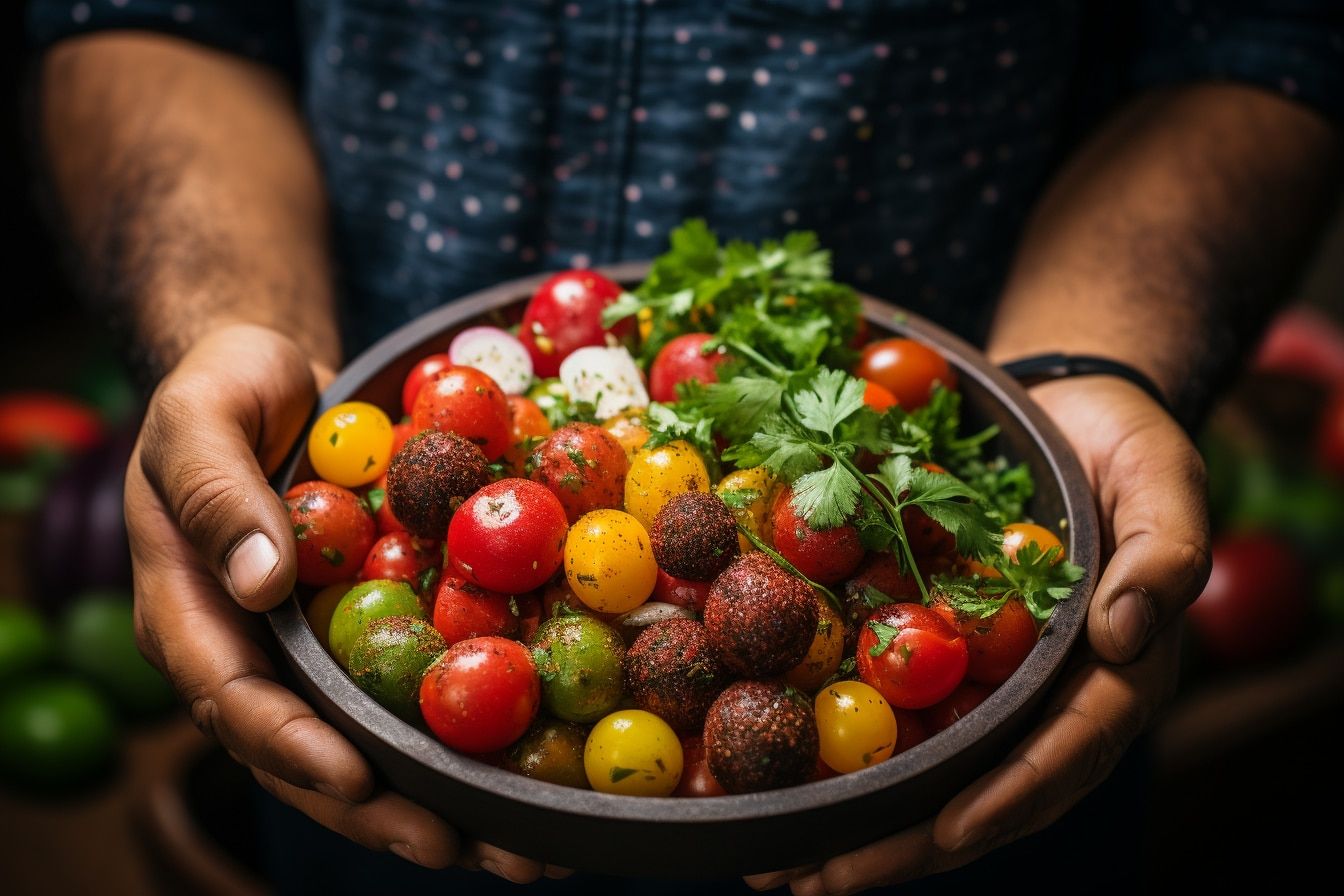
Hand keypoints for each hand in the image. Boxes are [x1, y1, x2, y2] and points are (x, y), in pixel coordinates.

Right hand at [126, 324, 565, 881]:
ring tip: (517, 844)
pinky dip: (469, 732)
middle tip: (459, 846)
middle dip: (383, 809)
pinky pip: (418, 687)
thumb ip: (215, 492)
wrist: (276, 379)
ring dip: (440, 796)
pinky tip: (535, 766)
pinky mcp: (373, 628)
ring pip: (372, 740)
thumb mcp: (199, 417)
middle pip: (312, 751)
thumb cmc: (222, 390)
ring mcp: (318, 648)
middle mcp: (259, 652)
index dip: (294, 747)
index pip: (237, 699)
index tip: (358, 778)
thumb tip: (259, 581)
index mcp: (197, 614)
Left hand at [746, 376, 1209, 893]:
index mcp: (1111, 675)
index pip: (1064, 751)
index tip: (949, 828)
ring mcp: (983, 679)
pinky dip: (834, 749)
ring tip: (774, 862)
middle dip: (902, 842)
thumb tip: (1126, 636)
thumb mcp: (1165, 478)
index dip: (1010, 795)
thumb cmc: (1127, 446)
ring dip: (853, 820)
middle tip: (818, 879)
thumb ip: (1164, 553)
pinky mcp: (933, 652)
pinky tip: (769, 775)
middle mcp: (1042, 695)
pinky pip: (886, 709)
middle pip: (977, 788)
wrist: (1066, 410)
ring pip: (923, 768)